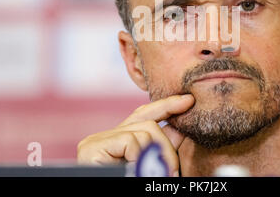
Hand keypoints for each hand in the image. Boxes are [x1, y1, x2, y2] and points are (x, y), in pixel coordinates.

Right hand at [76, 94, 194, 175]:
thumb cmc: (129, 179)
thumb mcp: (150, 164)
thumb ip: (161, 148)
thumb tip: (179, 130)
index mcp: (117, 142)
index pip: (143, 115)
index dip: (166, 106)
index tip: (188, 101)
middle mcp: (103, 138)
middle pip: (147, 123)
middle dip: (167, 145)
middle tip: (174, 171)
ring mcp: (95, 142)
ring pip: (144, 131)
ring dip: (158, 155)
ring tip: (159, 176)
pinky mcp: (91, 149)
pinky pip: (131, 141)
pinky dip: (140, 158)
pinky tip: (134, 171)